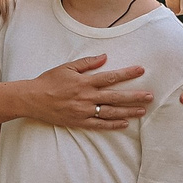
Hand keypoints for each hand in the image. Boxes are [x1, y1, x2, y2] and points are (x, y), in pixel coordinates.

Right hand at [24, 54, 150, 130]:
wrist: (32, 99)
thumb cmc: (49, 81)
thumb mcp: (67, 67)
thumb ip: (87, 63)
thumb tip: (105, 57)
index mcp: (84, 82)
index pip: (110, 77)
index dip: (126, 74)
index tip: (141, 70)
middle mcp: (86, 97)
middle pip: (115, 97)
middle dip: (134, 96)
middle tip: (150, 96)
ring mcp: (83, 111)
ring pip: (110, 112)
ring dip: (128, 112)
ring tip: (143, 110)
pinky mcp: (79, 122)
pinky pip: (99, 125)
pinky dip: (113, 125)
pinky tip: (125, 124)